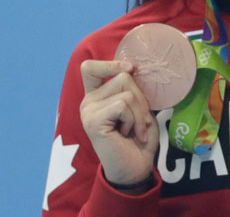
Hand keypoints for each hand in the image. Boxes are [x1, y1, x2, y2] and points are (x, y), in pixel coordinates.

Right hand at [79, 60, 158, 189]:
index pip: (90, 68)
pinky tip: (127, 134)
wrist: (135, 167)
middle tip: (141, 121)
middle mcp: (89, 101)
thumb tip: (134, 69)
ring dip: (140, 113)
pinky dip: (133, 119)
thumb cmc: (138, 139)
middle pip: (122, 77)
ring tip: (135, 130)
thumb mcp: (139, 109)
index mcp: (97, 95)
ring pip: (127, 92)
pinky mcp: (92, 120)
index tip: (130, 68)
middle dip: (141, 98)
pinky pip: (123, 105)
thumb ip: (133, 90)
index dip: (110, 63)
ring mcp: (88, 110)